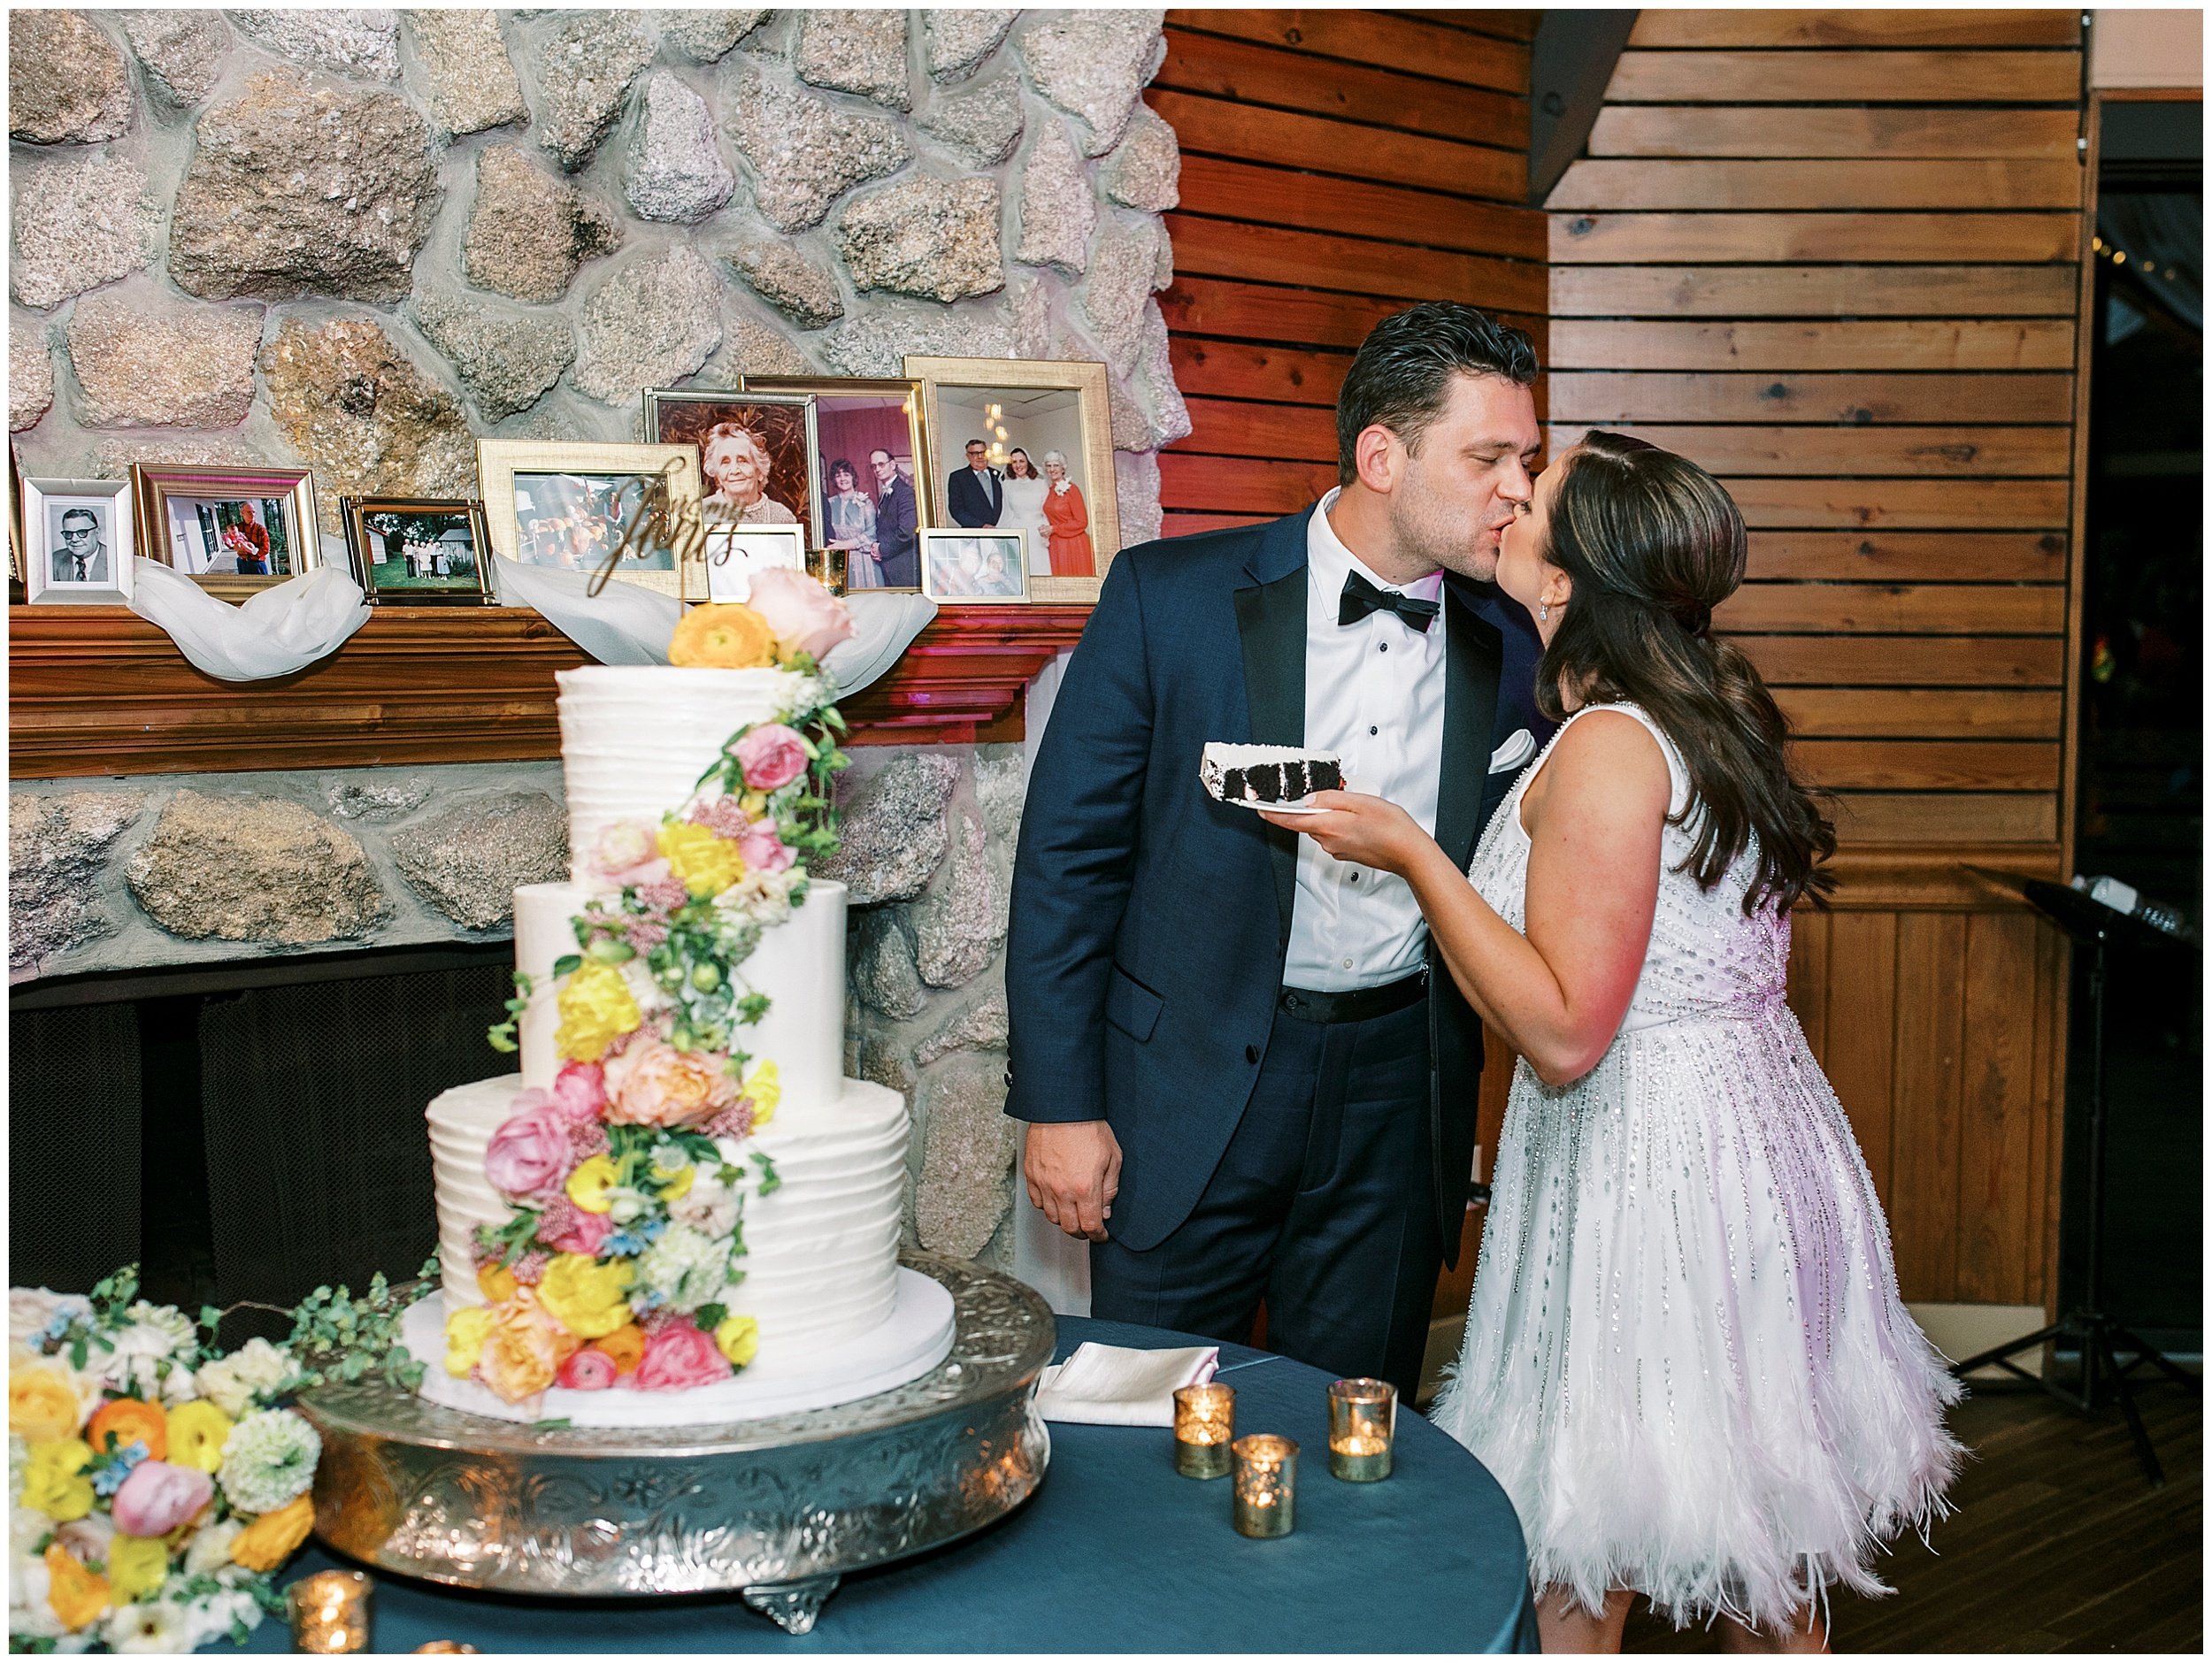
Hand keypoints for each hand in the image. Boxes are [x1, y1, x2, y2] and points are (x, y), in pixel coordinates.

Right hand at [1023, 1120, 1122, 1241]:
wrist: (1063, 1108)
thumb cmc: (1089, 1127)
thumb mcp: (1113, 1158)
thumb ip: (1110, 1189)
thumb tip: (1105, 1211)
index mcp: (1085, 1188)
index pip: (1091, 1226)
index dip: (1098, 1236)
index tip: (1101, 1235)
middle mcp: (1062, 1190)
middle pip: (1070, 1227)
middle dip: (1082, 1232)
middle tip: (1089, 1228)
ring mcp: (1043, 1184)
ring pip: (1052, 1217)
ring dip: (1065, 1220)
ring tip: (1074, 1213)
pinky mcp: (1031, 1175)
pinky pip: (1037, 1202)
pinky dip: (1048, 1206)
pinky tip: (1057, 1200)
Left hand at [1259, 790, 1429, 875]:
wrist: (1409, 854)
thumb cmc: (1391, 828)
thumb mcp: (1361, 802)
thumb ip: (1331, 799)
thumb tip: (1310, 798)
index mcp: (1328, 826)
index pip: (1290, 820)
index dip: (1272, 813)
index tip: (1258, 808)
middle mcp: (1328, 841)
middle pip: (1308, 821)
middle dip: (1314, 807)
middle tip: (1336, 795)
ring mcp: (1337, 849)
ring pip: (1323, 827)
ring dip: (1331, 815)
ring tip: (1357, 808)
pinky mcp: (1346, 853)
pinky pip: (1334, 835)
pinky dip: (1341, 825)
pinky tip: (1360, 821)